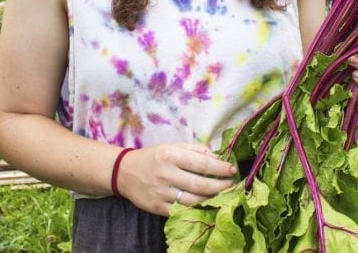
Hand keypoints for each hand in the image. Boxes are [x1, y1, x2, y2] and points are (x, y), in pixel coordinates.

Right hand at [119, 143, 236, 215]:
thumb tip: (217, 157)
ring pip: (194, 200)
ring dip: (212, 198)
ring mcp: (161, 192)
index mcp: (171, 155)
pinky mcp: (157, 207)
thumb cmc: (153, 157)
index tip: (232, 170)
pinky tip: (205, 203)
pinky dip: (196, 208)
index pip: (203, 163)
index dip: (221, 168)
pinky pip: (181, 210)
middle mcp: (166, 174)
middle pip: (201, 184)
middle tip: (232, 185)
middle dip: (221, 186)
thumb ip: (195, 150)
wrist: (125, 172)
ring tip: (222, 194)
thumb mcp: (172, 146)